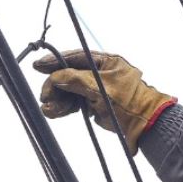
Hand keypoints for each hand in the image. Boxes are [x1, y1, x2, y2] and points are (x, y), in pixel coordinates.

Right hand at [31, 49, 174, 153]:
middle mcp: (99, 72)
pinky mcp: (94, 103)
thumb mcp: (101, 88)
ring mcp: (96, 88)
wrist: (144, 124)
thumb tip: (56, 76)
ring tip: (48, 108)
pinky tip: (54, 112)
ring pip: (69, 90)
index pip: (76, 57)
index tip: (38, 66)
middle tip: (44, 96)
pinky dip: (64, 107)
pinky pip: (74, 102)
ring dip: (57, 99)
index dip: (55, 61)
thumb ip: (77, 80)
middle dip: (55, 86)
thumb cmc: (128, 101)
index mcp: (105, 62)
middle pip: (69, 75)